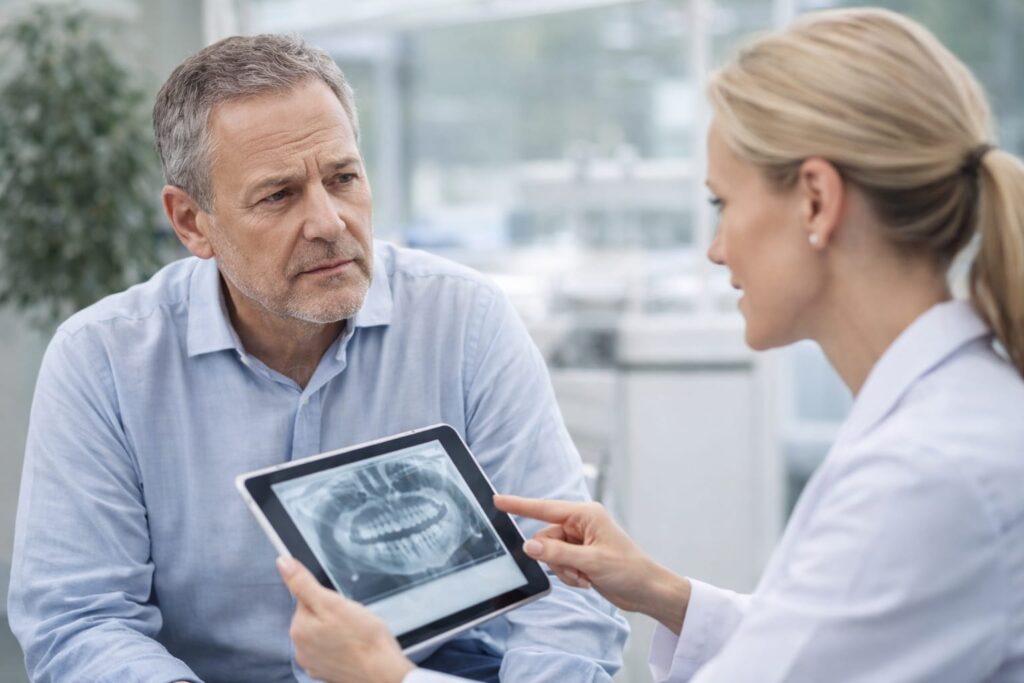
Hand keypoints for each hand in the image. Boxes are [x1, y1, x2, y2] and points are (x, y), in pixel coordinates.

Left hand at [276, 556, 414, 682]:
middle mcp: (300, 648)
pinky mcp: (325, 671)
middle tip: (352, 619)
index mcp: (299, 628)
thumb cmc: (363, 638)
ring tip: (355, 634)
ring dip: (336, 630)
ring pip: (322, 633)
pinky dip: (340, 646)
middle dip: (332, 613)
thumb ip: (304, 583)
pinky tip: (354, 647)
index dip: (328, 597)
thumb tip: (282, 562)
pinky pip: (329, 650)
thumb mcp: (333, 603)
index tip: (342, 606)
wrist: (382, 672)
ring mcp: (313, 663)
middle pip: (314, 616)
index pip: (307, 598)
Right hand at [494, 495, 690, 633]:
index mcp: (585, 515)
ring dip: (564, 570)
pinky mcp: (580, 556)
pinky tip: (587, 581)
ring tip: (585, 578)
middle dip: (555, 559)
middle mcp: (580, 524)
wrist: (646, 591)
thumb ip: (557, 554)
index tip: (497, 500)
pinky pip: (559, 564)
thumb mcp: (591, 562)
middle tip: (577, 572)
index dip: (519, 505)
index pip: (544, 508)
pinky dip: (569, 575)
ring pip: (550, 554)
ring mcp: (580, 540)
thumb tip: (528, 547)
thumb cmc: (628, 570)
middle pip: (545, 538)